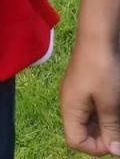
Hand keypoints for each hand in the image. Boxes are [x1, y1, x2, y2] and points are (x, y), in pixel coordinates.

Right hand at [62, 33, 119, 154]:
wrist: (98, 37)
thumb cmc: (101, 68)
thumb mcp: (110, 103)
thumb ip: (110, 128)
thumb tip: (113, 152)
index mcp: (70, 108)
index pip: (75, 141)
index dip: (96, 148)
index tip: (115, 141)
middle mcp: (71, 104)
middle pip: (83, 133)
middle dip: (103, 137)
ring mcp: (79, 95)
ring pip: (91, 122)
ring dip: (107, 126)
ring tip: (119, 116)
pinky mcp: (87, 88)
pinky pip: (94, 109)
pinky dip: (107, 114)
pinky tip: (116, 107)